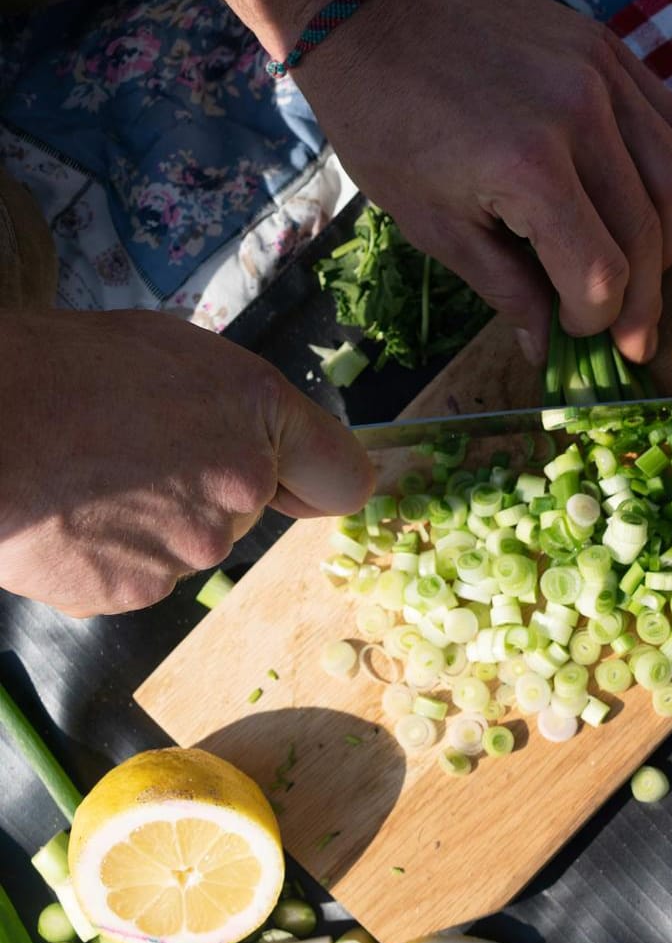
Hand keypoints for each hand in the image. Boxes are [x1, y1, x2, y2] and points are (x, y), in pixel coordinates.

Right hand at [0, 311, 373, 616]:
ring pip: (186, 545)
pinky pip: (135, 577)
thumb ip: (233, 405)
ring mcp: (191, 547)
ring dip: (148, 524)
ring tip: (85, 480)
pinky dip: (105, 556)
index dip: (312, 482)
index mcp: (260, 415)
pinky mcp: (138, 591)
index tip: (291, 485)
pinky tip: (66, 515)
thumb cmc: (57, 368)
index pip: (343, 478)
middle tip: (130, 454)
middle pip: (244, 511)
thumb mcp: (168, 352)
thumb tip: (253, 439)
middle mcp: (241, 488)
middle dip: (200, 490)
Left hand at [263, 0, 671, 363]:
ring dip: (668, 242)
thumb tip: (546, 346)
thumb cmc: (383, 119)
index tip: (576, 333)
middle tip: (631, 336)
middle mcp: (581, 116)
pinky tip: (647, 205)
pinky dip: (670, 177)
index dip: (595, 319)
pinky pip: (671, 125)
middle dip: (640, 300)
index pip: (601, 272)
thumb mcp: (430, 221)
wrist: (367, 12)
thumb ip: (504, 287)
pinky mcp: (607, 49)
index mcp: (528, 167)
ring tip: (643, 273)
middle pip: (647, 234)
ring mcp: (602, 75)